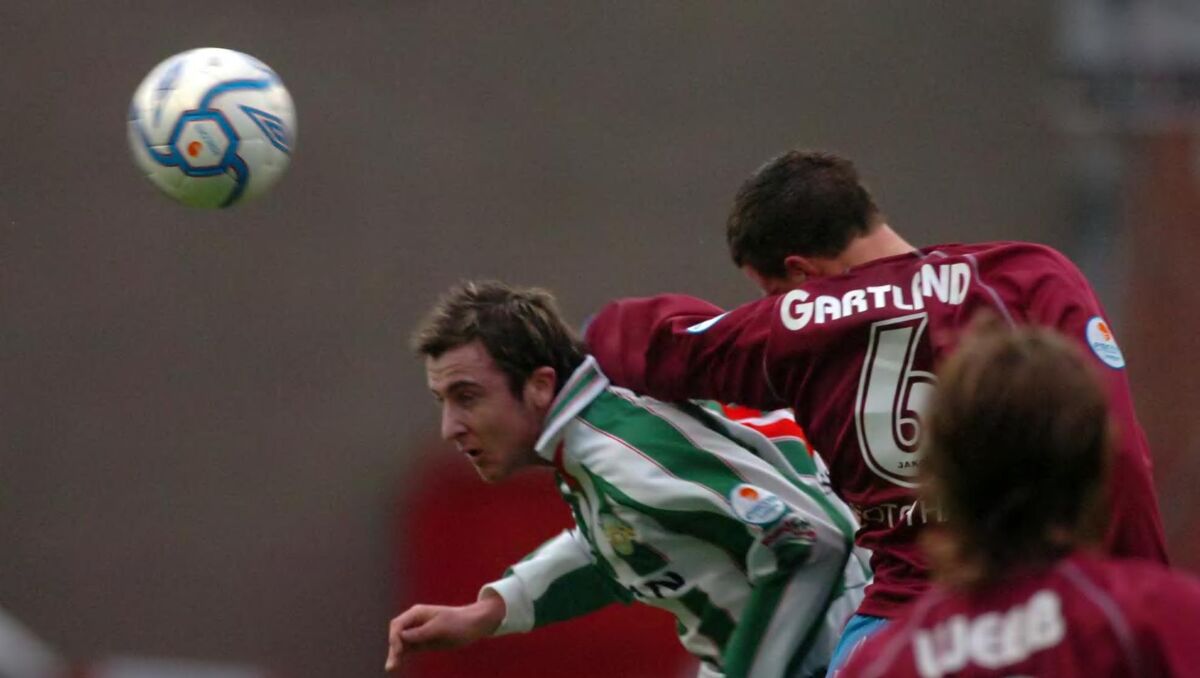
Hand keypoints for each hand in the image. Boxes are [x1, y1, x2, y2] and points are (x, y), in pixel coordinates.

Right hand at [384, 593, 505, 671]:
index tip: (399, 651)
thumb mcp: (440, 627)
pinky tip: (396, 666)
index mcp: (417, 613)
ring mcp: (417, 632)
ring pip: (400, 644)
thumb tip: (401, 636)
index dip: (394, 638)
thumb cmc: (458, 623)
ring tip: (390, 669)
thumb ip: (421, 632)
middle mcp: (414, 621)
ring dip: (394, 655)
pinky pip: (408, 649)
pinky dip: (401, 657)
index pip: (398, 624)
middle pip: (396, 635)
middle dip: (392, 649)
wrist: (473, 625)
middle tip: (391, 666)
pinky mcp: (422, 642)